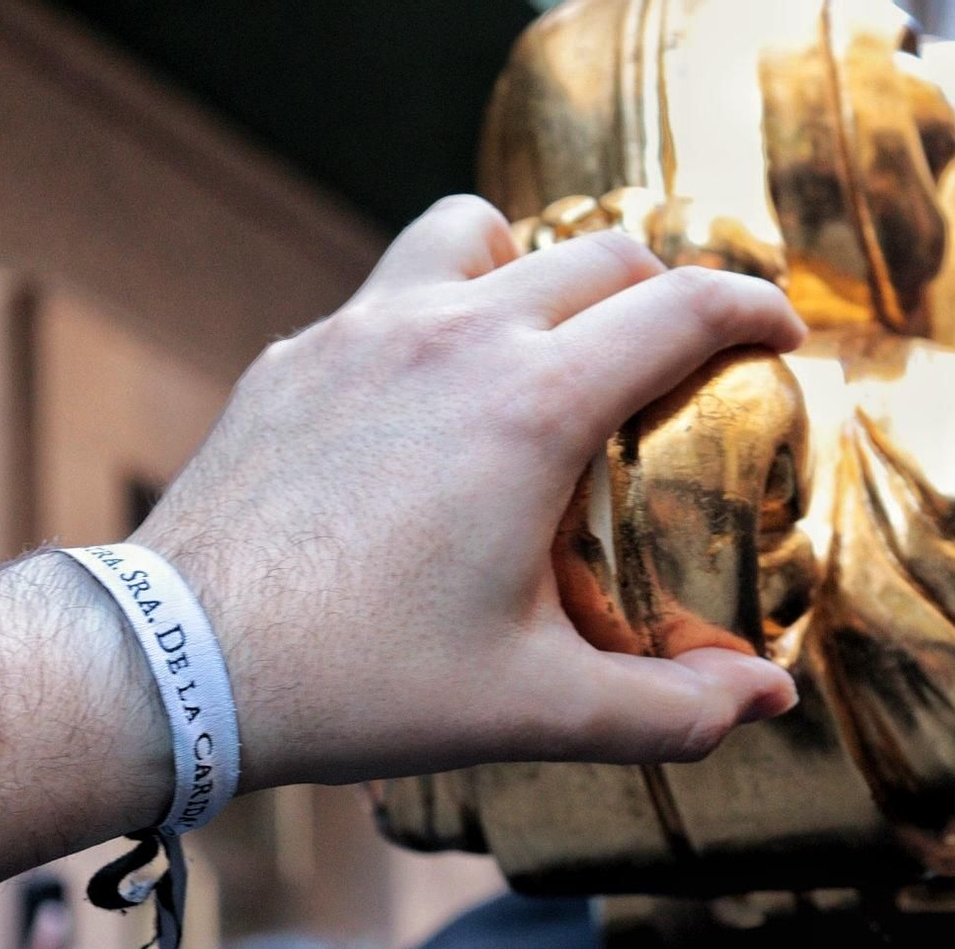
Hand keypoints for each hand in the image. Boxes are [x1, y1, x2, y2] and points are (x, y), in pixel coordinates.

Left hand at [0, 195, 804, 891]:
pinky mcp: (295, 354)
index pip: (682, 306)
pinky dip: (434, 310)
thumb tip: (769, 698)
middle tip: (678, 353)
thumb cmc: (357, 683)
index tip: (777, 336)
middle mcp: (452, 337)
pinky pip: (388, 291)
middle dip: (662, 289)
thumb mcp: (531, 710)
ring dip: (533, 263)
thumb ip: (667, 709)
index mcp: (531, 405)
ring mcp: (362, 331)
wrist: (177, 661)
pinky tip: (425, 397)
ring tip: (545, 336)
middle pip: (597, 254)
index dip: (752, 309)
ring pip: (475, 232)